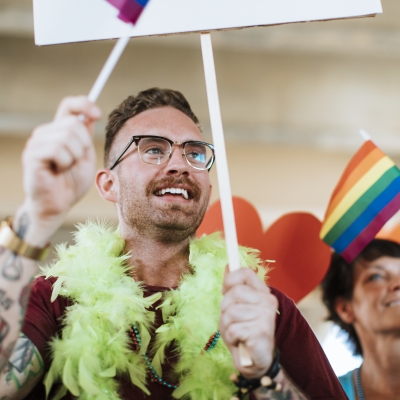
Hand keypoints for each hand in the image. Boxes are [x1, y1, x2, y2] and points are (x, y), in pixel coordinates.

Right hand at [19, 96, 100, 244]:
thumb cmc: (71, 182)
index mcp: (59, 131)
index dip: (84, 104)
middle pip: (74, 123)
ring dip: (74, 157)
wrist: (58, 205)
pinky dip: (65, 163)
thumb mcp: (86, 156)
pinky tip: (57, 171)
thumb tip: (90, 113)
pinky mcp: (32, 155)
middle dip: (83, 146)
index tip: (98, 114)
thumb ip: (86, 136)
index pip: (68, 105)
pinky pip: (58, 150)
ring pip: (67, 136)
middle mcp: (45, 133)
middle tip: (74, 161)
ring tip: (64, 168)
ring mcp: (36, 142)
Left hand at [220, 268, 277, 378]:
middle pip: (234, 292)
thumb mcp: (237, 306)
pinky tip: (240, 341)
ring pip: (230, 312)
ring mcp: (266, 316)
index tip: (226, 289)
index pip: (245, 272)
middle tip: (232, 320)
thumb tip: (229, 266)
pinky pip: (232, 329)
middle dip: (225, 308)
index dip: (230, 279)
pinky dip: (231, 338)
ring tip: (236, 333)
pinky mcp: (261, 332)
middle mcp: (267, 301)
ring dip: (226, 326)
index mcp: (262, 292)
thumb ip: (233, 288)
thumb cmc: (244, 331)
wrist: (256, 361)